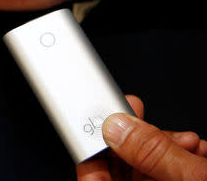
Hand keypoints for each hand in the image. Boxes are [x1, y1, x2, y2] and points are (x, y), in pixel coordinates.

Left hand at [76, 95, 206, 180]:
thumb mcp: (195, 180)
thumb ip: (154, 154)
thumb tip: (119, 129)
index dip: (94, 152)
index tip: (97, 126)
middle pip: (124, 171)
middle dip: (134, 141)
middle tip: (136, 116)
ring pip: (149, 170)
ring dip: (163, 147)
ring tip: (184, 140)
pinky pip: (170, 175)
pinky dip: (182, 158)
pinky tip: (196, 150)